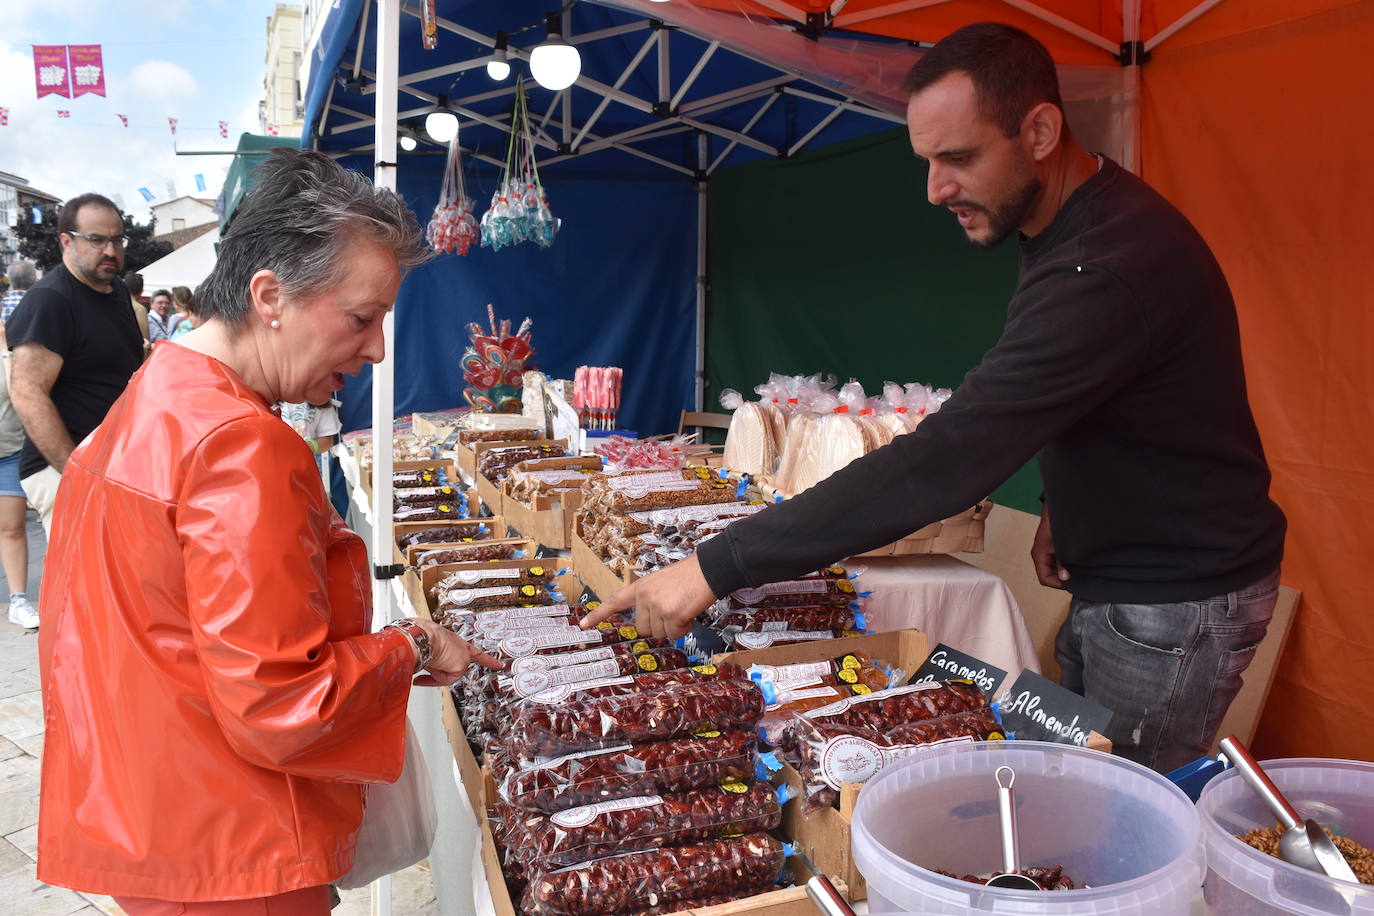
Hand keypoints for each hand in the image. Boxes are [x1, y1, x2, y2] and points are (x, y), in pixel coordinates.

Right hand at [409, 618, 501, 686]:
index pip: (475, 652)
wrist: (420, 636)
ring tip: (427, 658)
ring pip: (447, 676)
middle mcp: (462, 648)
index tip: (499, 665)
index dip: (487, 660)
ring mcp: (464, 657)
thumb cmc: (420, 638)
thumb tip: (424, 668)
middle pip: (452, 667)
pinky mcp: (462, 664)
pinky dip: (435, 677)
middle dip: (438, 669)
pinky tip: (432, 665)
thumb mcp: (429, 648)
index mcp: (455, 642)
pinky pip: (446, 680)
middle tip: (430, 658)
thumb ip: (433, 659)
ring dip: (434, 672)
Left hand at [578, 553, 715, 639]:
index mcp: (640, 587)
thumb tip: (647, 625)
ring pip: (658, 634)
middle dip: (658, 626)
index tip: (583, 625)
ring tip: (682, 608)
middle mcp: (644, 596)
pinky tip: (689, 612)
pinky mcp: (671, 615)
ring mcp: (656, 606)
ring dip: (672, 627)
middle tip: (672, 610)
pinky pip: (674, 633)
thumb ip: (649, 600)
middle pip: (641, 628)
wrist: (708, 570)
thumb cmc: (688, 577)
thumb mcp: (660, 583)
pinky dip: (683, 628)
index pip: (614, 602)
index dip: (598, 615)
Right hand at [1031, 504, 1069, 588]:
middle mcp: (1040, 555)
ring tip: (1076, 571)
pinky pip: (1055, 561)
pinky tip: (1075, 563)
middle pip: (1048, 575)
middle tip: (1076, 579)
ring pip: (1052, 568)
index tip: (1070, 583)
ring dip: (1063, 571)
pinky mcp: (1051, 547)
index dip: (1057, 584)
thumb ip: (1062, 563)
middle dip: (1061, 578)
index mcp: (1039, 555)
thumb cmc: (1056, 525)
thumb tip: (1065, 578)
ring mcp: (1045, 551)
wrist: (1060, 508)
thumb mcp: (1061, 547)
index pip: (1044, 578)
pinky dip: (1064, 564)